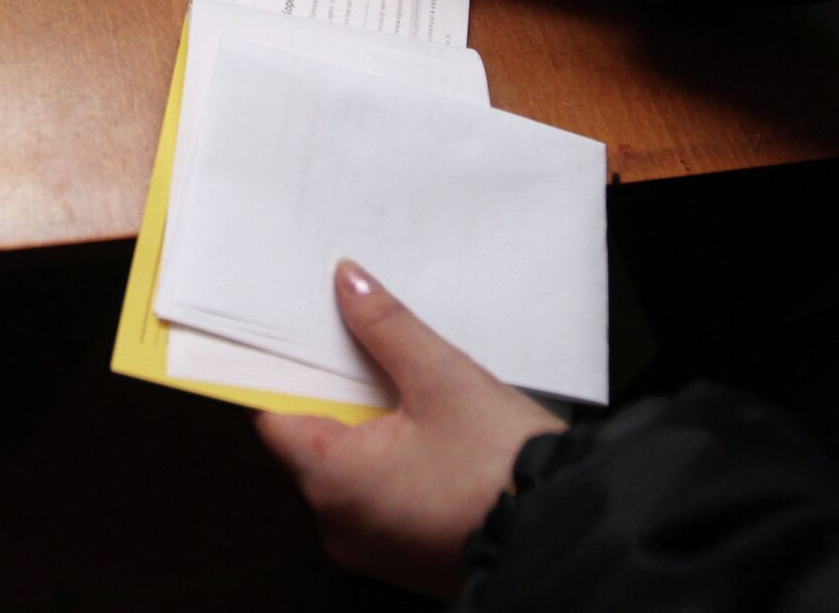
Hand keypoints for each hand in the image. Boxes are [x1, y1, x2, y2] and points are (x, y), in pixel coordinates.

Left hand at [256, 260, 564, 599]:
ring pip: (348, 467)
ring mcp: (372, 546)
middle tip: (361, 343)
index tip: (292, 331)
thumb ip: (385, 327)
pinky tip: (426, 431)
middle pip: (311, 438)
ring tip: (403, 384)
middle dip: (335, 390)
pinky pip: (379, 496)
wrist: (565, 538)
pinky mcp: (406, 555)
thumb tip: (346, 282)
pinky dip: (392, 460)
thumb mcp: (444, 380)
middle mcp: (338, 523)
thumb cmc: (503, 468)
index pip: (274, 414)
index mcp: (331, 481)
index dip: (282, 368)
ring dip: (368, 426)